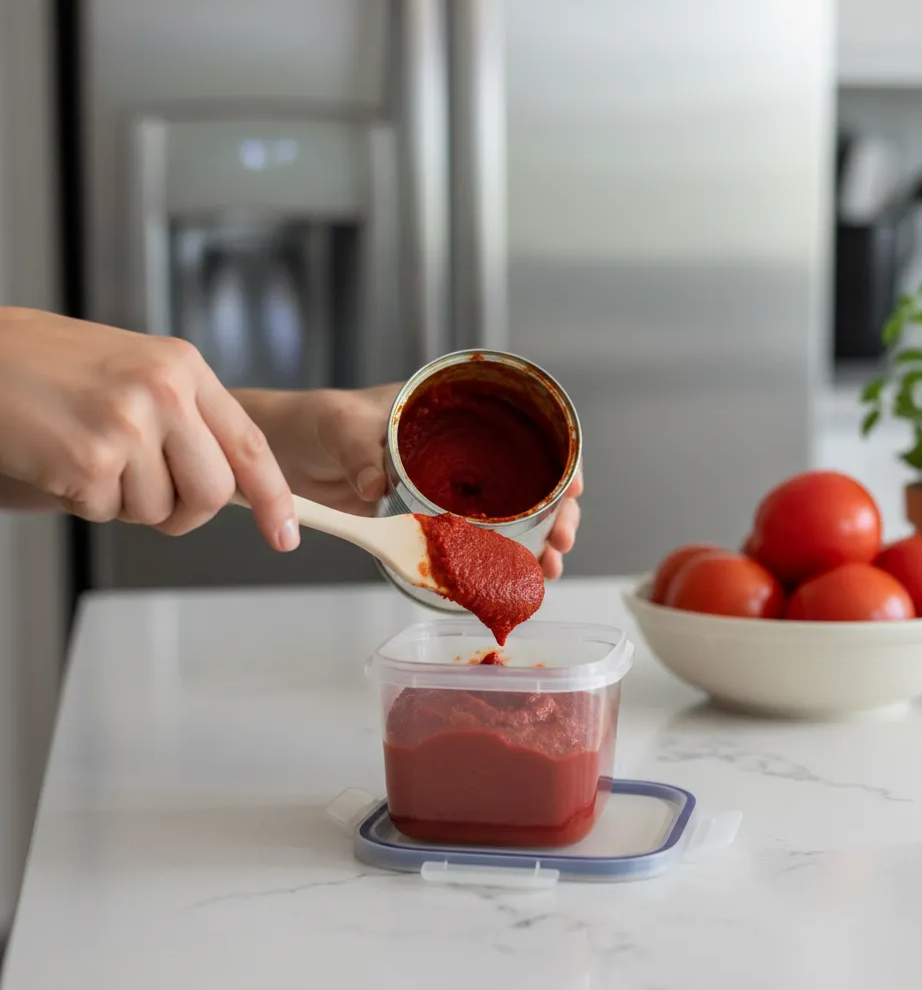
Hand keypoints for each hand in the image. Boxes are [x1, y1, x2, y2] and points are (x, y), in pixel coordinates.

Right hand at [0, 308, 298, 549]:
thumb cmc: (44, 365)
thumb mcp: (133, 372)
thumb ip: (184, 417)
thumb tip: (226, 480)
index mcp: (183, 366)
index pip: (250, 442)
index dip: (272, 495)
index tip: (284, 532)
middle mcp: (165, 391)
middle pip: (213, 491)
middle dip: (184, 511)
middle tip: (145, 495)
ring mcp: (129, 424)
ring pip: (159, 509)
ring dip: (123, 501)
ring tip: (87, 455)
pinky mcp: (90, 459)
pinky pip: (108, 513)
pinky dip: (83, 501)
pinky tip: (60, 460)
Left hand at [236, 386, 581, 578]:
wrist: (280, 452)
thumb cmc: (314, 421)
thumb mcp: (340, 425)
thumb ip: (360, 450)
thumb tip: (378, 483)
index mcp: (448, 413)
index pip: (519, 429)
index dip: (555, 458)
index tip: (573, 485)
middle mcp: (456, 450)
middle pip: (523, 479)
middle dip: (554, 510)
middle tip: (563, 539)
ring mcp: (442, 487)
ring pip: (503, 514)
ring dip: (532, 540)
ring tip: (550, 566)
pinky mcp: (423, 519)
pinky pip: (467, 538)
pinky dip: (493, 558)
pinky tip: (513, 576)